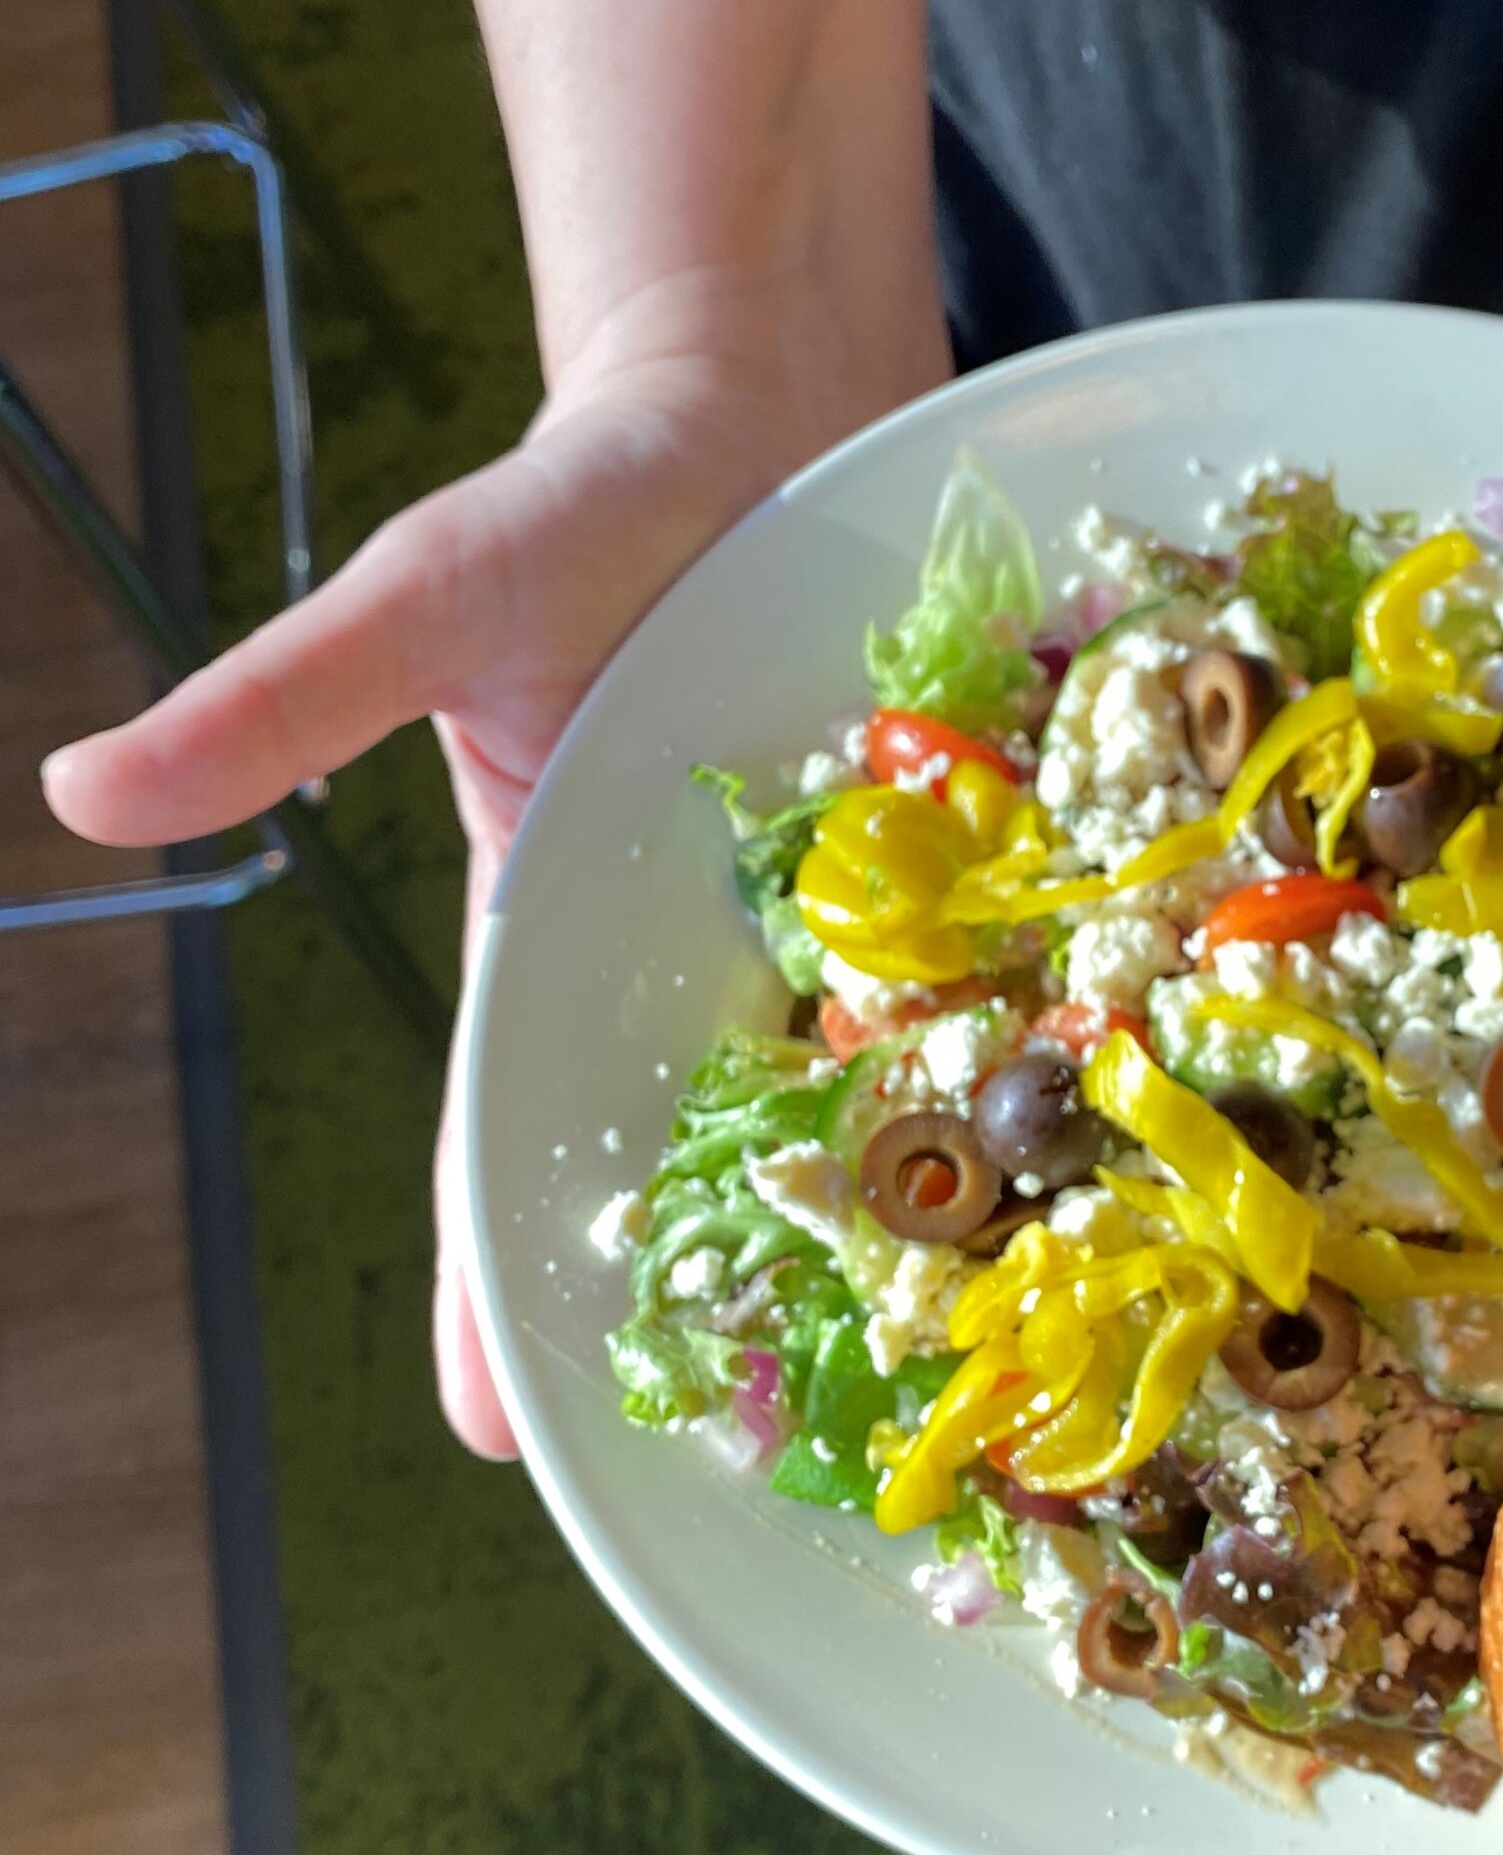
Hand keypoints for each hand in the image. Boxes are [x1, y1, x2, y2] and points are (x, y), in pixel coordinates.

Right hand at [41, 271, 946, 1455]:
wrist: (759, 394)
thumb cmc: (579, 502)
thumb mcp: (430, 602)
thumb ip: (284, 704)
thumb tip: (82, 789)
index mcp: (551, 922)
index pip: (503, 1123)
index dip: (490, 1269)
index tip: (495, 1427)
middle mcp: (689, 940)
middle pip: (691, 1143)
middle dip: (697, 1292)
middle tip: (733, 1460)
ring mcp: (825, 903)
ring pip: (848, 1083)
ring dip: (875, 1203)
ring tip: (916, 1355)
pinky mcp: (944, 849)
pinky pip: (979, 968)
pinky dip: (1002, 1047)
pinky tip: (1053, 1143)